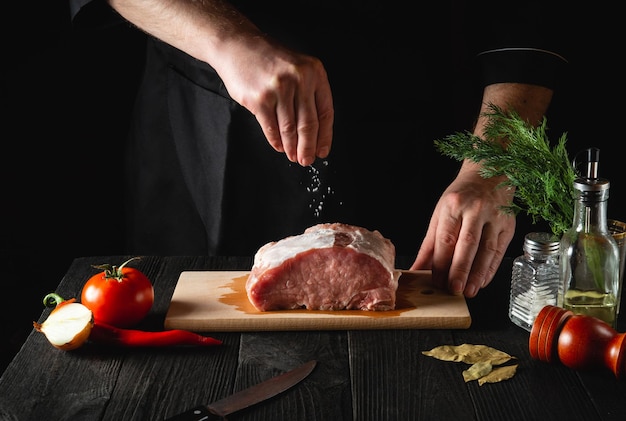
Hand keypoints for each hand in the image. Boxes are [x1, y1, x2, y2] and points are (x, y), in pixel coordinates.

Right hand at [217, 37, 333, 166]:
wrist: (238, 45)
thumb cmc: (268, 60)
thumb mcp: (297, 69)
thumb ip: (308, 95)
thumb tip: (315, 133)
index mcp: (314, 72)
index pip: (325, 112)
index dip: (325, 136)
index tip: (322, 151)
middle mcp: (299, 79)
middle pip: (308, 124)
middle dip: (308, 147)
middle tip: (306, 160)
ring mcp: (278, 89)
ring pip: (289, 128)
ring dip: (291, 147)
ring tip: (292, 156)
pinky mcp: (259, 98)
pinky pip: (270, 127)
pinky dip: (275, 140)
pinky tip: (278, 146)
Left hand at [410, 161, 515, 296]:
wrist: (489, 174)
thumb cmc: (461, 196)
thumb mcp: (440, 214)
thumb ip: (429, 244)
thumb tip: (417, 269)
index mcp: (453, 206)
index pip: (446, 239)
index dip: (441, 263)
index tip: (436, 281)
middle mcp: (475, 209)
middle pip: (467, 245)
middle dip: (460, 270)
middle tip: (453, 290)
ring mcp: (495, 216)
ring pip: (486, 250)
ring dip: (477, 274)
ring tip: (469, 291)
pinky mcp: (508, 225)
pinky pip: (499, 251)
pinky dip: (491, 269)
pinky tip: (483, 281)